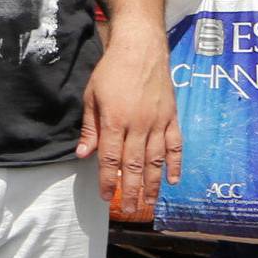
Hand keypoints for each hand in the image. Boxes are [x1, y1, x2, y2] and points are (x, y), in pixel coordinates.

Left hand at [79, 28, 181, 218]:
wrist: (140, 48)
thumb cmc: (111, 71)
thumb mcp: (91, 96)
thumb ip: (90, 128)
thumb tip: (82, 155)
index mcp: (115, 120)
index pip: (110, 159)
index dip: (107, 180)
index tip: (106, 197)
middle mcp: (138, 125)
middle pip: (134, 165)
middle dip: (131, 190)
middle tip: (130, 209)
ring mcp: (157, 122)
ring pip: (156, 160)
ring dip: (152, 184)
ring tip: (148, 203)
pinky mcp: (171, 117)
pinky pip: (175, 145)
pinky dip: (175, 164)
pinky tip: (172, 180)